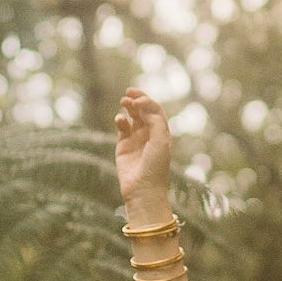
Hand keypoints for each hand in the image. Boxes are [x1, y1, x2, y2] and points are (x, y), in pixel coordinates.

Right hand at [115, 87, 173, 214]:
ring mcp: (136, 140)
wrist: (143, 189)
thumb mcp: (160, 141)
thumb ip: (154, 120)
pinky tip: (119, 119)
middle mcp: (150, 134)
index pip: (155, 110)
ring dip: (128, 107)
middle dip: (137, 100)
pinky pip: (122, 128)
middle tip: (129, 92)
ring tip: (123, 101)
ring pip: (132, 117)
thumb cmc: (156, 166)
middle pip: (144, 111)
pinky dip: (120, 121)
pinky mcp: (123, 146)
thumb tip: (143, 104)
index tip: (139, 99)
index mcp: (162, 133)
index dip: (148, 101)